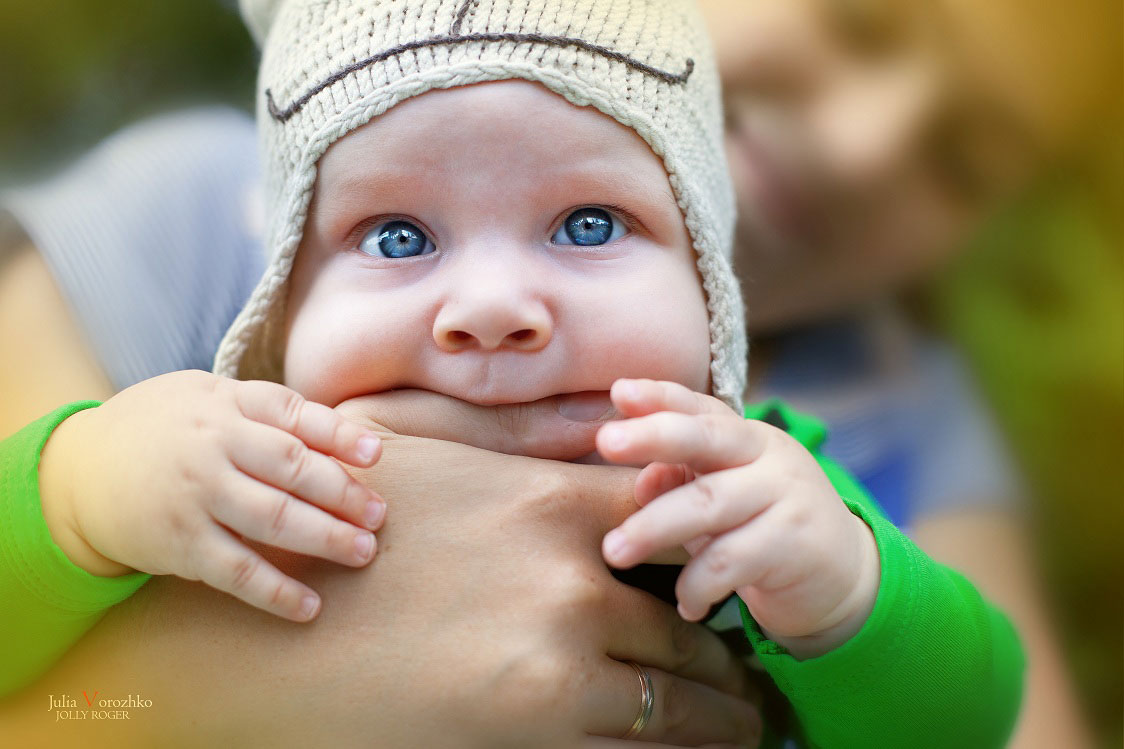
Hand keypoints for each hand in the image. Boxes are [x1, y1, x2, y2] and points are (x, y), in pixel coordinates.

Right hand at [10, 390, 762, 747]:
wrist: (253, 638)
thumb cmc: (337, 532)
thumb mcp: (423, 452)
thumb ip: (517, 437)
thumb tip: (595, 431)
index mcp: (550, 504)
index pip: (676, 521)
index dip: (707, 552)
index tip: (723, 577)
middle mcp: (572, 581)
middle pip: (691, 616)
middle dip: (724, 650)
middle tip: (752, 677)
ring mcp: (558, 663)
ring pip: (682, 694)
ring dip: (719, 711)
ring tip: (742, 722)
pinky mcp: (532, 731)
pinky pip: (638, 744)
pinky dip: (671, 745)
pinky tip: (681, 745)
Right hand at [37, 370, 385, 621]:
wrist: (77, 471)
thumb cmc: (163, 429)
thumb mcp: (206, 398)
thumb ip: (266, 412)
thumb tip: (346, 438)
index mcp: (226, 404)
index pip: (293, 414)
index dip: (339, 434)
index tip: (376, 454)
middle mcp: (213, 445)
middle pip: (292, 467)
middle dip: (343, 493)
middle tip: (380, 515)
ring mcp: (196, 495)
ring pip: (273, 518)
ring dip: (325, 538)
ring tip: (363, 551)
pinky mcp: (179, 543)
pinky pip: (237, 571)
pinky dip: (276, 591)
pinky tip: (310, 606)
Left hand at [596, 379, 880, 658]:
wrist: (844, 575)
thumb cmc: (761, 528)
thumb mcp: (719, 500)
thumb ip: (680, 483)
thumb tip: (641, 481)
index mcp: (744, 436)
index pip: (698, 407)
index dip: (659, 396)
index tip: (618, 391)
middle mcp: (768, 454)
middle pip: (705, 438)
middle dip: (652, 436)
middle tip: (605, 442)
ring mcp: (787, 495)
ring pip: (709, 503)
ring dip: (654, 528)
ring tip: (615, 552)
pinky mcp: (797, 543)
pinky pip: (732, 561)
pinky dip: (699, 585)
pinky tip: (687, 605)